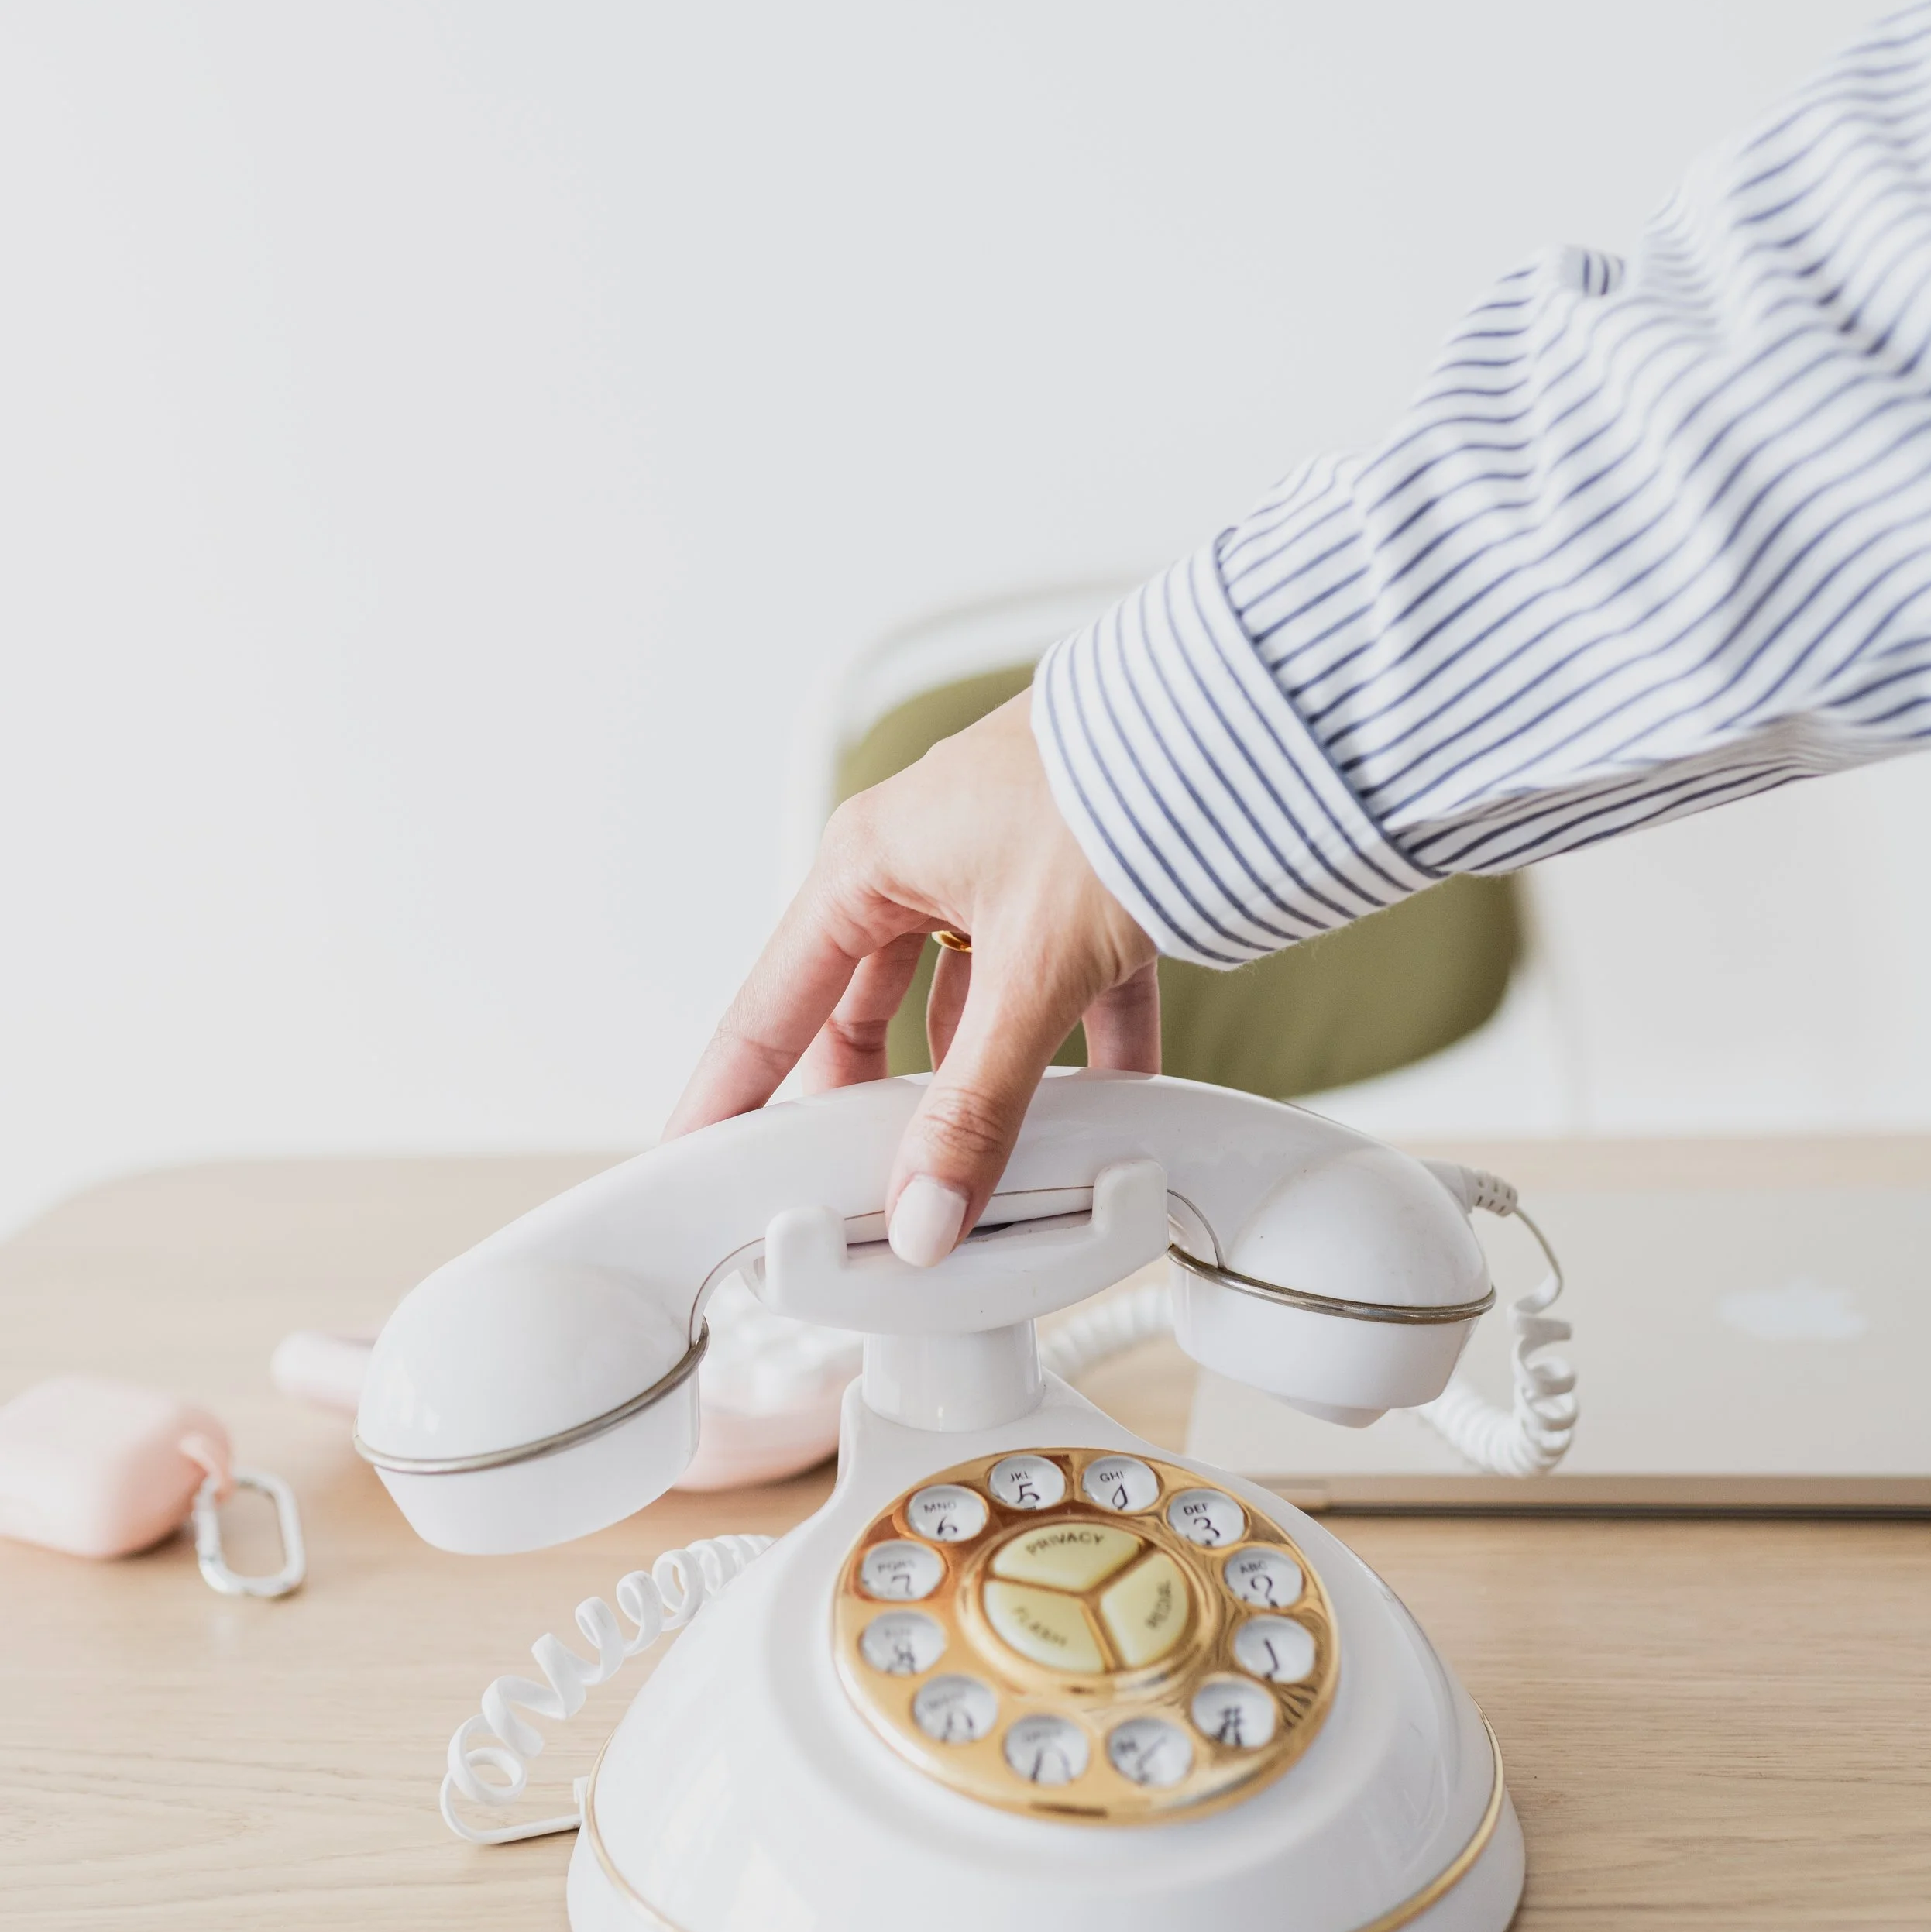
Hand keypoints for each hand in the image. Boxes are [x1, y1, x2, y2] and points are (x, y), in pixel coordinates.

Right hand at [665, 690, 1158, 1260]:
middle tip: (848, 1185)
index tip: (691, 1154)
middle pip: (862, 1012)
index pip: (770, 1005)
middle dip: (864, 1103)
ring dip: (977, 1082)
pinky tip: (1108, 1114)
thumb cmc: (1111, 787)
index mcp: (868, 863)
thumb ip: (978, 1103)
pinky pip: (1059, 991)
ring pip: (962, 1007)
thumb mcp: (1032, 970)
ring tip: (976, 1165)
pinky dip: (1082, 1054)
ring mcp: (1000, 874)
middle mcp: (921, 863)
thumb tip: (927, 1209)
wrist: (1239, 722)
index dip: (730, 1090)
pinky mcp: (1077, 889)